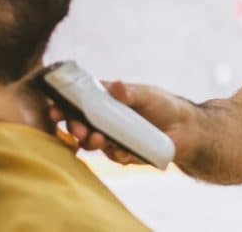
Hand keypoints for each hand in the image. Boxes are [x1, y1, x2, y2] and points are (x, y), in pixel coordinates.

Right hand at [50, 80, 192, 165]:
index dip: (64, 106)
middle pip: (81, 125)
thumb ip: (129, 93)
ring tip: (99, 139)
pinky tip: (123, 151)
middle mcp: (106, 121)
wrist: (187, 129)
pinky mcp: (125, 154)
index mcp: (106, 102)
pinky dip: (117, 154)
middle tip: (78, 128)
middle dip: (75, 127)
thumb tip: (115, 85)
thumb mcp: (147, 94)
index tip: (55, 109)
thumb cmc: (164, 105)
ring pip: (93, 143)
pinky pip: (116, 156)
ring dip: (91, 142)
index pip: (80, 103)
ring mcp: (114, 138)